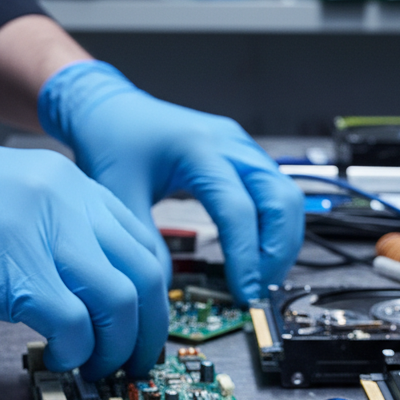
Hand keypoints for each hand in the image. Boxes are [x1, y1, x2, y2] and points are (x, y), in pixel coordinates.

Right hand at [0, 115, 165, 377]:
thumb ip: (63, 236)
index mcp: (74, 187)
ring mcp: (45, 234)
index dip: (153, 299)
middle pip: (145, 276)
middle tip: (133, 362)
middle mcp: (71, 203)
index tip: (143, 328)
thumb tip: (90, 295)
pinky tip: (58, 357)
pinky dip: (75, 352)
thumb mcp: (16, 202)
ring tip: (95, 366)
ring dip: (115, 348)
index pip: (144, 246)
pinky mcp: (15, 272)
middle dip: (148, 331)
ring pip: (120, 303)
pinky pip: (75, 325)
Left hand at [38, 61, 304, 302]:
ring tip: (260, 277)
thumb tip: (164, 292)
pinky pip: (276, 194)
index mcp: (198, 148)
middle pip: (281, 200)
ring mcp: (242, 148)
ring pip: (288, 197)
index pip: (238, 209)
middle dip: (276, 251)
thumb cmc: (113, 141)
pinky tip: (257, 256)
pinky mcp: (245, 158)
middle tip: (258, 288)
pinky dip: (274, 229)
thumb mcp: (118, 194)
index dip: (245, 257)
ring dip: (281, 243)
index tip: (243, 292)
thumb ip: (143, 242)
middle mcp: (230, 143)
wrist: (112, 108)